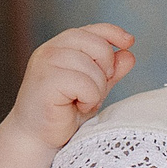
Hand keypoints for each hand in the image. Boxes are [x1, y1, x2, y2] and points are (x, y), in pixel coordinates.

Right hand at [0, 23, 134, 161]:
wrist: (38, 136)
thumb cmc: (63, 113)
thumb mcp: (93, 88)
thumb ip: (110, 71)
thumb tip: (128, 54)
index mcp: (60, 46)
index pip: (92, 30)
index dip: (113, 33)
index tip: (129, 42)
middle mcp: (51, 49)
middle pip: (97, 45)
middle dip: (107, 69)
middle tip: (96, 91)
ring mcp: (46, 63)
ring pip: (92, 68)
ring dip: (97, 90)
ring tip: (83, 102)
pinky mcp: (46, 81)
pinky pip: (85, 84)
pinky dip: (89, 99)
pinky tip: (76, 107)